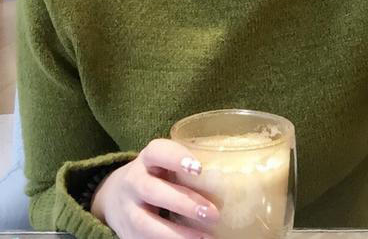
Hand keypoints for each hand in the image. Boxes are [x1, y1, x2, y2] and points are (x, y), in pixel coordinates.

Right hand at [91, 138, 219, 238]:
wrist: (115, 196)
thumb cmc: (156, 175)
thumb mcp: (165, 164)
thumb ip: (189, 167)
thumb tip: (237, 172)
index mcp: (147, 159)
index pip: (158, 151)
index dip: (176, 158)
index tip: (199, 168)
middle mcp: (133, 182)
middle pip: (153, 190)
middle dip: (184, 203)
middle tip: (213, 213)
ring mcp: (127, 210)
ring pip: (146, 224)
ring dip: (176, 234)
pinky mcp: (127, 234)